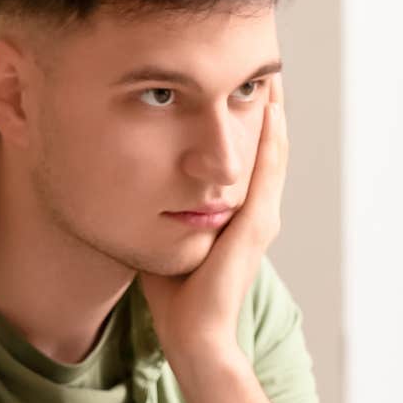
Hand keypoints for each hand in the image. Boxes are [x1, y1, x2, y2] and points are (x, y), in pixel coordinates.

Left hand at [140, 76, 286, 369]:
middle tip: (259, 67)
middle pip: (266, 147)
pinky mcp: (256, 226)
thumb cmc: (173, 297)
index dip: (240, 123)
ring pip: (274, 151)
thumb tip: (129, 182)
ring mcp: (260, 218)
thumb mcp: (164, 237)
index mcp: (237, 217)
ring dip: (273, 112)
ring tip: (271, 74)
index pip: (245, 158)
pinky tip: (268, 108)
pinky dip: (270, 138)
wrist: (193, 335)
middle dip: (262, 107)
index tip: (229, 88)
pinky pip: (268, 170)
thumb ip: (156, 210)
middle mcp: (256, 212)